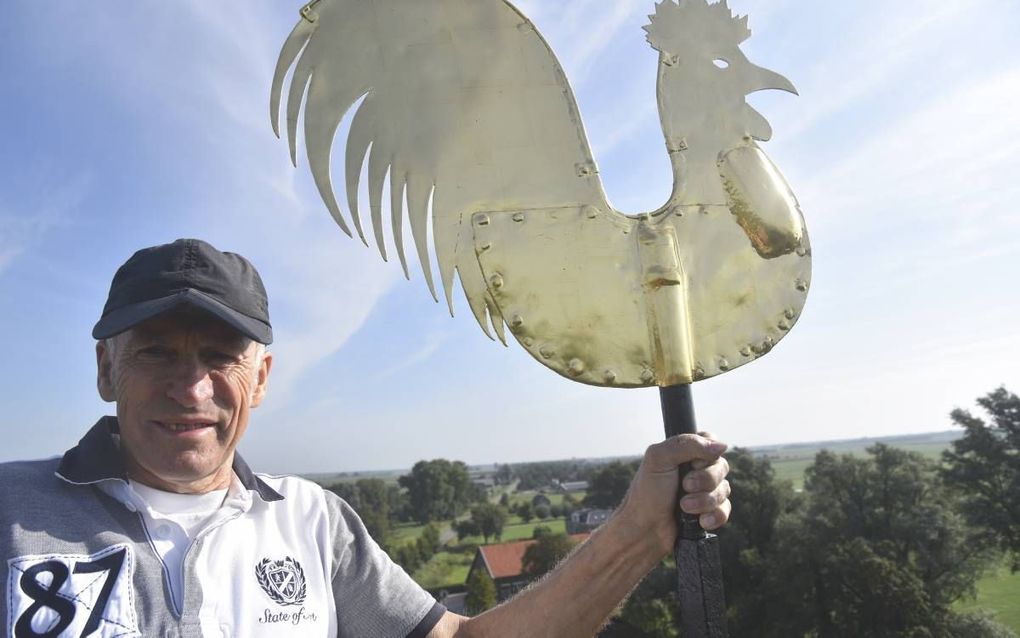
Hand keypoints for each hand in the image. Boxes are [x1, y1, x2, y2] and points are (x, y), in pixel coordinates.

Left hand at [617, 432, 730, 553]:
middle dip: (704, 480)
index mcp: (684, 453)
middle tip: (684, 487)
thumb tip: (721, 446)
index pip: (711, 441)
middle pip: (722, 466)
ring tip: (684, 507)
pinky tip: (700, 521)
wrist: (644, 530)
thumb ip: (687, 444)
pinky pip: (725, 510)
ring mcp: (704, 491)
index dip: (706, 454)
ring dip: (705, 500)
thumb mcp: (659, 459)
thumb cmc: (647, 493)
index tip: (691, 464)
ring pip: (725, 489)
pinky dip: (714, 516)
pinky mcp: (708, 512)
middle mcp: (696, 470)